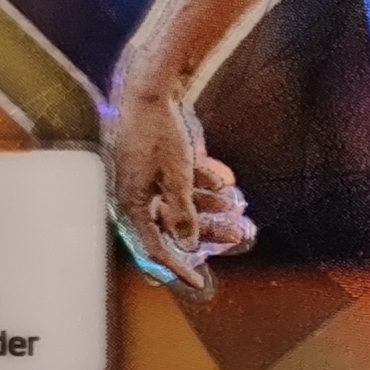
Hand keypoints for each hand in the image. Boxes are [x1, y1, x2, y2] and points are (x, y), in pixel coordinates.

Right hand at [108, 87, 255, 295]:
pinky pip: (177, 182)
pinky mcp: (153, 161)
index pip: (153, 246)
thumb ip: (183, 212)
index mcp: (131, 203)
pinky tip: (223, 183)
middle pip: (172, 224)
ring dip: (208, 206)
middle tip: (237, 234)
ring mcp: (143, 177)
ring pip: (179, 202)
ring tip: (237, 207)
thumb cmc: (157, 131)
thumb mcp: (177, 176)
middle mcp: (134, 193)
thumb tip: (188, 243)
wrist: (149, 87)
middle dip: (207, 230)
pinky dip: (200, 184)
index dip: (177, 266)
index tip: (198, 282)